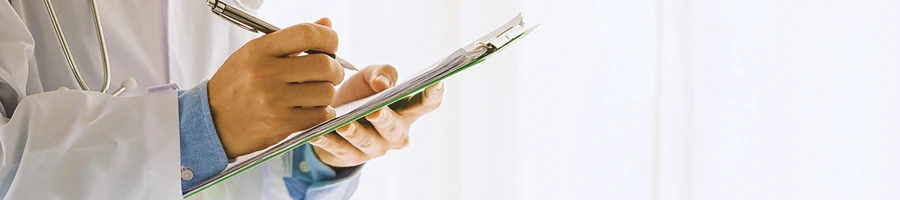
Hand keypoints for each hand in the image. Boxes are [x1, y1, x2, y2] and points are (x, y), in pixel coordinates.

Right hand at [208, 18, 343, 157]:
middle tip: (331, 74)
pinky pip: (320, 115)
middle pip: (324, 65)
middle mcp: (266, 73)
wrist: (212, 120)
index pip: (307, 34)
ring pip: (326, 92)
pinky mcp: (280, 124)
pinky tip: (312, 109)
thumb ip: (292, 40)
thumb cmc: (236, 85)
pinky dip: (323, 112)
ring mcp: (273, 100)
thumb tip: (326, 24)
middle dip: (335, 69)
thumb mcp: (255, 54)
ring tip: (316, 93)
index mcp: (259, 50)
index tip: (331, 44)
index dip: (328, 37)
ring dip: (328, 94)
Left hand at [309, 64, 444, 166]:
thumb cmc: (361, 94)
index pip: (426, 104)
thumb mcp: (371, 77)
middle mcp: (395, 133)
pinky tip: (318, 134)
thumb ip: (382, 73)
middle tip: (375, 111)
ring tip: (343, 124)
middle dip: (384, 120)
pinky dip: (328, 142)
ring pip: (365, 141)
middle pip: (393, 128)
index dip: (433, 94)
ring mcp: (374, 148)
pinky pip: (339, 149)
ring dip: (354, 132)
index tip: (437, 82)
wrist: (335, 118)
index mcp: (406, 111)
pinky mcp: (350, 156)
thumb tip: (383, 83)